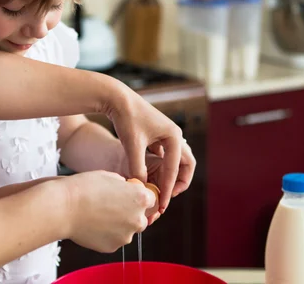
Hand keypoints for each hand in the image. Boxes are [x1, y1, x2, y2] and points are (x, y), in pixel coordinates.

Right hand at [61, 171, 154, 252]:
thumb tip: (126, 191)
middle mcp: (137, 219)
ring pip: (126, 230)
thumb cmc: (84, 188)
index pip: (151, 200)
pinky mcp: (112, 247)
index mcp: (140, 198)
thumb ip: (124, 186)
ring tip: (97, 215)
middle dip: (130, 213)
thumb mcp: (110, 176)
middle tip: (111, 207)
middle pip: (141, 218)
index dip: (139, 197)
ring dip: (118, 225)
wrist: (64, 207)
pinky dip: (106, 234)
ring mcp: (125, 236)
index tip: (128, 196)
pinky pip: (113, 239)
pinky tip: (92, 224)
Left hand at [104, 82, 191, 211]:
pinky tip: (151, 178)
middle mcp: (175, 136)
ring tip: (160, 190)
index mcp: (174, 136)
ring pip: (177, 161)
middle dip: (179, 183)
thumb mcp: (132, 146)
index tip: (162, 204)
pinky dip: (161, 169)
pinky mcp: (157, 136)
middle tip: (168, 198)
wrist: (116, 99)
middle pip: (186, 165)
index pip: (175, 169)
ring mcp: (167, 135)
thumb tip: (141, 188)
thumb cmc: (126, 119)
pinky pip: (165, 157)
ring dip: (171, 176)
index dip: (169, 188)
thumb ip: (137, 168)